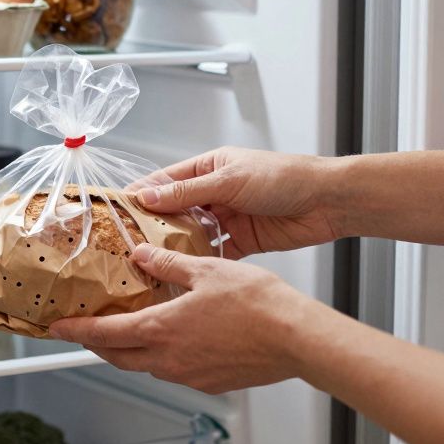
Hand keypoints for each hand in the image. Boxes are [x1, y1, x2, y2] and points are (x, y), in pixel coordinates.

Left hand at [49, 244, 317, 394]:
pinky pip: (173, 370)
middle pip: (118, 356)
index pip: (104, 334)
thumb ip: (168, 264)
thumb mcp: (206, 270)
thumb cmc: (257, 303)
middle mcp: (168, 359)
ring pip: (145, 365)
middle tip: (83, 329)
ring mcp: (189, 376)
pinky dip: (160, 355)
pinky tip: (172, 338)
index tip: (55, 328)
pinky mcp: (209, 383)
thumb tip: (141, 255)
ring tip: (126, 329)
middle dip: (96, 343)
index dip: (76, 330)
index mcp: (161, 330)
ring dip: (129, 349)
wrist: (296, 339)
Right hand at [137, 147, 343, 257]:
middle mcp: (215, 193)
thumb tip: (148, 197)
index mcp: (209, 168)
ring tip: (150, 264)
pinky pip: (215, 253)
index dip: (142, 196)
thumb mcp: (230, 181)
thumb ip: (189, 192)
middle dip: (154, 226)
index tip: (117, 211)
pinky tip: (185, 275)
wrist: (327, 201)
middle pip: (176, 211)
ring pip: (193, 235)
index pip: (166, 182)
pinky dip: (202, 263)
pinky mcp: (243, 241)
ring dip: (176, 247)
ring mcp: (228, 218)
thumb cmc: (283, 177)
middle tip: (128, 245)